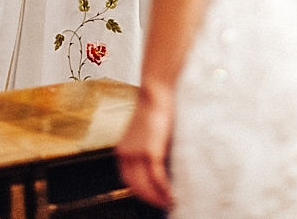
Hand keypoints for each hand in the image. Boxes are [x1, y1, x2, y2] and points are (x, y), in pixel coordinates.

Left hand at [115, 88, 174, 209]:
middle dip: (150, 199)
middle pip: (135, 187)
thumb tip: (163, 167)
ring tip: (171, 204)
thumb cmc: (156, 107)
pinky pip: (157, 178)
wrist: (157, 91)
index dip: (141, 192)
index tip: (153, 198)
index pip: (128, 179)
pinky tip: (173, 195)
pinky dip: (165, 190)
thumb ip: (151, 149)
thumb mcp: (149, 133)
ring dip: (158, 198)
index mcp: (123, 149)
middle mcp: (126, 153)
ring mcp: (137, 153)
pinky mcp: (150, 151)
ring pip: (146, 186)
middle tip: (164, 206)